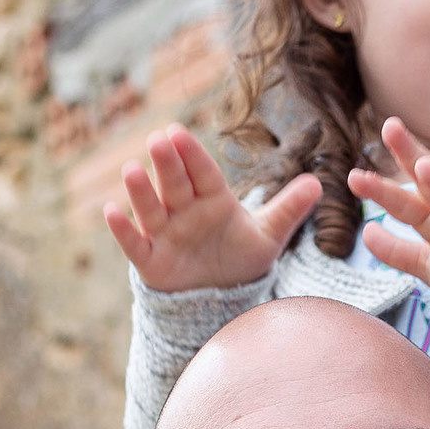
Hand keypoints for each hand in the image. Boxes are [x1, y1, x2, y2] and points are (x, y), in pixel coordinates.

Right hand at [104, 124, 318, 292]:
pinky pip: (134, 244)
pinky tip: (110, 212)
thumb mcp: (268, 236)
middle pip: (175, 185)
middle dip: (166, 164)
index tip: (178, 132)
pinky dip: (122, 230)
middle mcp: (185, 212)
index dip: (191, 155)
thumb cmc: (240, 258)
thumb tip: (318, 184)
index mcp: (213, 200)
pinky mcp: (151, 261)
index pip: (202, 173)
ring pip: (151, 209)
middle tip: (158, 140)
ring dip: (140, 191)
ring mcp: (165, 234)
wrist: (221, 296)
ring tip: (131, 169)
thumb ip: (288, 210)